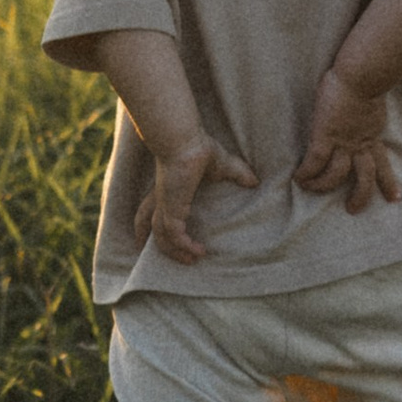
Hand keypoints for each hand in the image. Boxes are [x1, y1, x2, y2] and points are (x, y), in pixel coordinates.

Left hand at [132, 127, 259, 264]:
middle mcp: (162, 200)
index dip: (148, 222)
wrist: (185, 141)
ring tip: (192, 260)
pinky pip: (175, 236)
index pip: (151, 208)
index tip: (153, 237)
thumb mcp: (223, 165)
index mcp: (167, 189)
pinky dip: (185, 246)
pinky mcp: (171, 210)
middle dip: (152, 241)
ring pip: (160, 236)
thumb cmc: (199, 148)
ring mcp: (165, 206)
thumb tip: (254, 181)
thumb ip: (238, 174)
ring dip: (174, 252)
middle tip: (170, 257)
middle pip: (147, 224)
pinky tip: (199, 252)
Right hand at [298, 64, 400, 212]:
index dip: (388, 182)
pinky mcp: (325, 136)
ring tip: (313, 190)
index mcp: (372, 135)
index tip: (395, 198)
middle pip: (365, 176)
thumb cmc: (365, 79)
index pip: (382, 163)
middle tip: (353, 209)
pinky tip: (298, 178)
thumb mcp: (372, 101)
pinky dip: (307, 173)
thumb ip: (367, 111)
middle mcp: (360, 143)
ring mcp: (343, 141)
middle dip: (361, 195)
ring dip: (325, 186)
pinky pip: (315, 162)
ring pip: (338, 174)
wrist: (361, 75)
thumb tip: (365, 105)